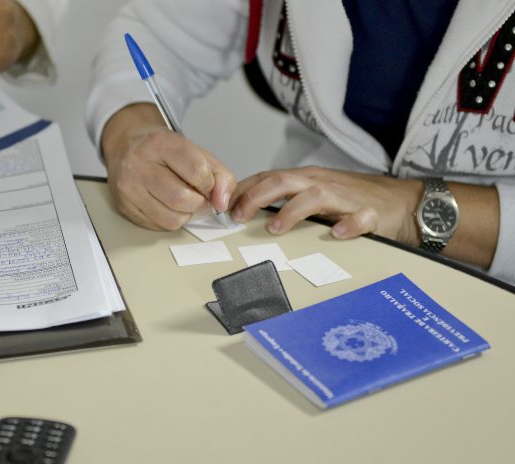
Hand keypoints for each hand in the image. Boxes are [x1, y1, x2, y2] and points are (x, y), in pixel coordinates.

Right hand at [101, 104, 235, 230]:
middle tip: (200, 198)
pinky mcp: (125, 206)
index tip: (208, 185)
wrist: (126, 148)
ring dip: (186, 215)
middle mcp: (139, 164)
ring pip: (172, 218)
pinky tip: (167, 205)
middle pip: (182, 199)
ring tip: (183, 202)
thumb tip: (222, 203)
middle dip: (199, 204)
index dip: (210, 184)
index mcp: (160, 143)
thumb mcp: (196, 152)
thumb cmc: (164, 151)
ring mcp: (129, 187)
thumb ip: (219, 175)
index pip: (197, 171)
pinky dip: (171, 219)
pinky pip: (159, 226)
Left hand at [230, 166, 422, 243]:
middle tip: (237, 216)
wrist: (402, 202)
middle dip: (256, 197)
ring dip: (291, 211)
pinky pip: (359, 217)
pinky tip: (336, 234)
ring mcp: (344, 197)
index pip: (267, 178)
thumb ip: (284, 199)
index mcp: (304, 179)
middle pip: (282, 182)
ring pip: (314, 196)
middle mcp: (320, 183)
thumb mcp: (312, 194)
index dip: (242, 190)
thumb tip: (246, 210)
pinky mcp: (369, 214)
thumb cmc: (350, 199)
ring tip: (275, 228)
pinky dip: (347, 225)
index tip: (221, 207)